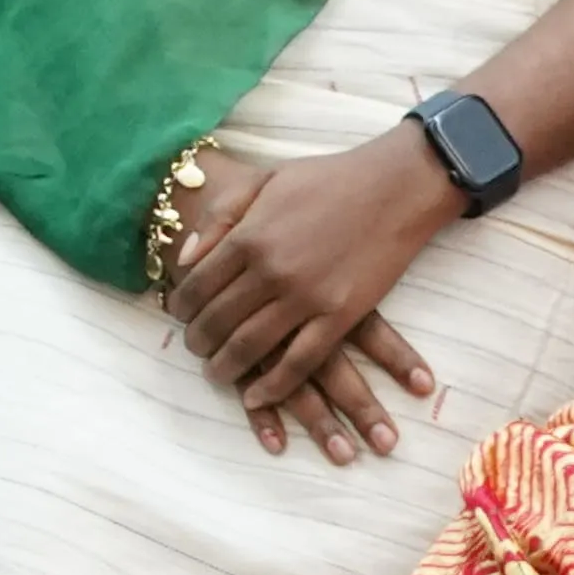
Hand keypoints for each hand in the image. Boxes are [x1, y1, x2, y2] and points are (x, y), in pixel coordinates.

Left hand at [159, 131, 455, 461]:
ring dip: (225, 367)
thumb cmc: (327, 179)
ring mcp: (306, 296)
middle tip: (194, 348)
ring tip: (215, 373)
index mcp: (248, 235)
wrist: (394, 186)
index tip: (179, 315)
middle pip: (217, 320)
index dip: (181, 306)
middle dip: (197, 341)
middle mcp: (270, 270)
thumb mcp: (263, 180)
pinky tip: (256, 396)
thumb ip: (220, 217)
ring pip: (250, 347)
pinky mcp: (341, 316)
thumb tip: (185, 257)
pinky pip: (300, 363)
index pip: (196, 285)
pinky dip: (274, 386)